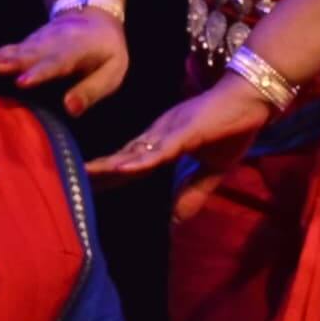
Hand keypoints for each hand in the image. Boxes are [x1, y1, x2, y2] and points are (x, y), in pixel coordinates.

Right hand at [0, 7, 129, 111]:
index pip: (56, 63)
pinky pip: (6, 49)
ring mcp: (37, 42)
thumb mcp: (113, 71)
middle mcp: (52, 44)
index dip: (39, 73)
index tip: (22, 82)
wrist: (94, 18)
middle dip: (9, 62)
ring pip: (13, 50)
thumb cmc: (106, 52)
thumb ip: (92, 91)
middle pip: (28, 54)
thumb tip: (69, 110)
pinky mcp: (27, 44)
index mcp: (77, 51)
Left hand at [84, 73, 276, 217]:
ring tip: (83, 175)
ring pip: (134, 152)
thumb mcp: (213, 170)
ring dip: (109, 165)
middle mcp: (160, 136)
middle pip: (123, 158)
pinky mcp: (186, 130)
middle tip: (66, 182)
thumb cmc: (233, 128)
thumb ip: (194, 193)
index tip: (83, 188)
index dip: (108, 176)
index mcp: (164, 143)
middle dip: (98, 172)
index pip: (130, 163)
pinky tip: (124, 167)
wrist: (253, 98)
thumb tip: (175, 222)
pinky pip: (161, 147)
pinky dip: (142, 158)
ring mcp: (170, 131)